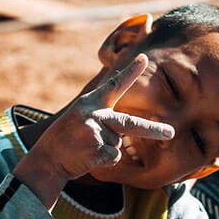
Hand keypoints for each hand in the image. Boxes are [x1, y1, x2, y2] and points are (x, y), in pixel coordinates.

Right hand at [13, 54, 173, 207]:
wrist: (47, 158)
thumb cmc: (69, 138)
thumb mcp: (82, 118)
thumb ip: (105, 117)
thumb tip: (128, 130)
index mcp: (92, 102)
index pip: (115, 85)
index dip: (130, 71)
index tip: (144, 57)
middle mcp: (93, 113)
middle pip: (129, 123)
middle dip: (152, 130)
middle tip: (171, 133)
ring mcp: (92, 131)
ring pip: (117, 144)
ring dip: (108, 149)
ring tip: (88, 148)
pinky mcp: (92, 149)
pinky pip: (112, 157)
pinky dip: (104, 161)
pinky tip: (87, 157)